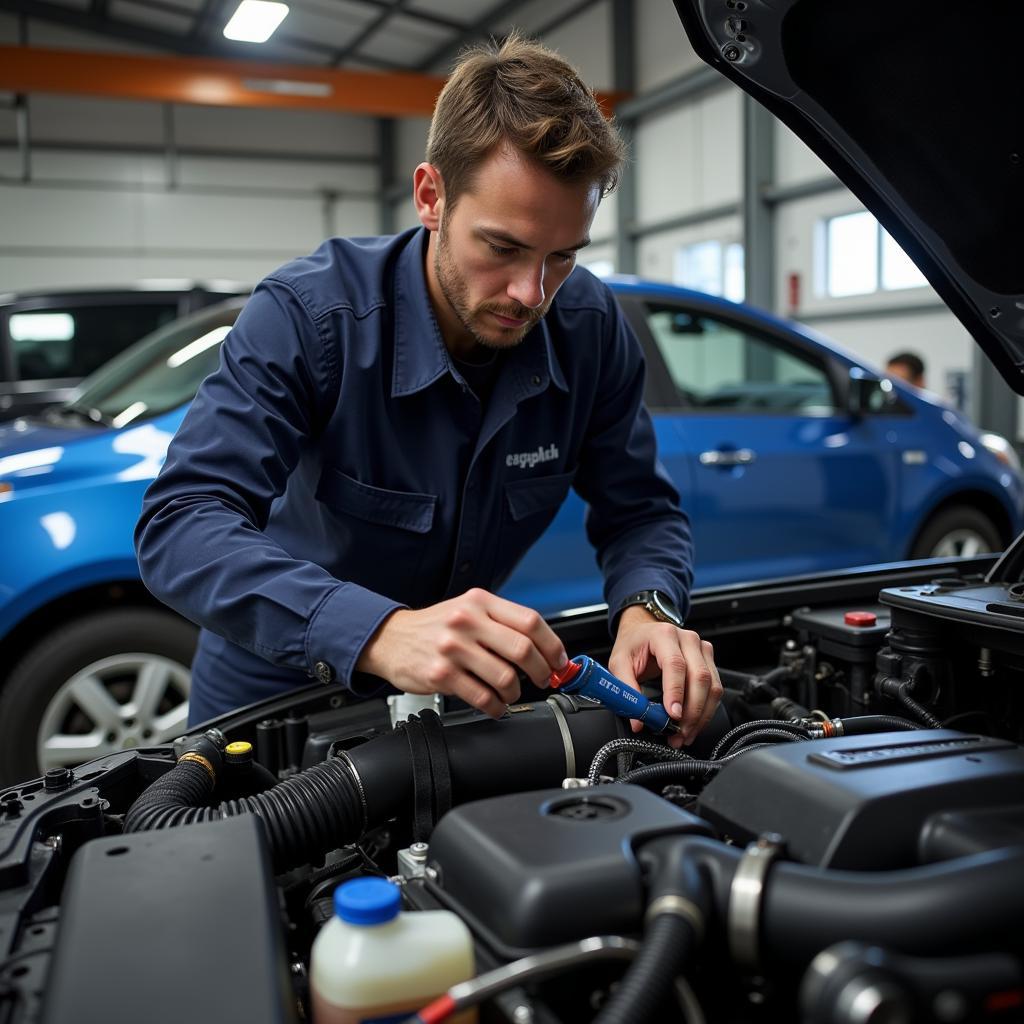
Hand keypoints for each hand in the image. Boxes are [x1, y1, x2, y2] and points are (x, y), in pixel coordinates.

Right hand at [356, 587, 567, 717]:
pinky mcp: (441, 674)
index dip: (552, 645)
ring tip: (511, 693)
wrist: (390, 638)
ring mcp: (453, 648)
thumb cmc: (436, 627)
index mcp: (480, 602)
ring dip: (516, 692)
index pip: (530, 621)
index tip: (559, 660)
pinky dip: (496, 707)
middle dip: (541, 671)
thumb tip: (544, 648)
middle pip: (522, 650)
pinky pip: (482, 697)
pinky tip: (495, 705)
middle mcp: (467, 621)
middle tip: (542, 679)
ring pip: (505, 677)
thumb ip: (502, 623)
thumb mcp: (468, 609)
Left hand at [608, 606, 721, 747]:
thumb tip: (637, 720)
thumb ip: (627, 691)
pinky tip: (694, 723)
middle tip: (679, 733)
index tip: (673, 715)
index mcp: (663, 635)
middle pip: (700, 677)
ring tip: (685, 734)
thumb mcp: (619, 663)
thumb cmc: (633, 645)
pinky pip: (715, 688)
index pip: (675, 664)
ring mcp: (702, 649)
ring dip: (701, 715)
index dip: (676, 692)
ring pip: (712, 686)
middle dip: (692, 711)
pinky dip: (706, 710)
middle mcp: (687, 639)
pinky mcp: (708, 660)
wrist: (643, 631)